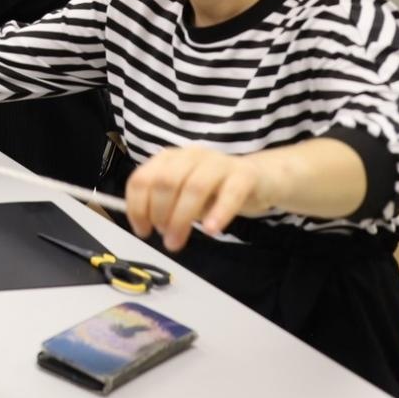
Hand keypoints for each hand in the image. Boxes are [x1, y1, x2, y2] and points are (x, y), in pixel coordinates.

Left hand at [125, 146, 281, 251]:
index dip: (136, 206)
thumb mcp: (184, 197)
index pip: (142, 178)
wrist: (261, 179)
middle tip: (164, 238)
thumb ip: (164, 205)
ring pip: (194, 187)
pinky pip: (230, 193)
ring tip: (177, 242)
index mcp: (169, 159)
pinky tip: (211, 230)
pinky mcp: (244, 175)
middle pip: (165, 182)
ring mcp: (218, 162)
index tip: (142, 231)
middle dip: (158, 214)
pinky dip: (218, 212)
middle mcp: (190, 155)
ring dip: (181, 219)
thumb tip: (144, 224)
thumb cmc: (215, 190)